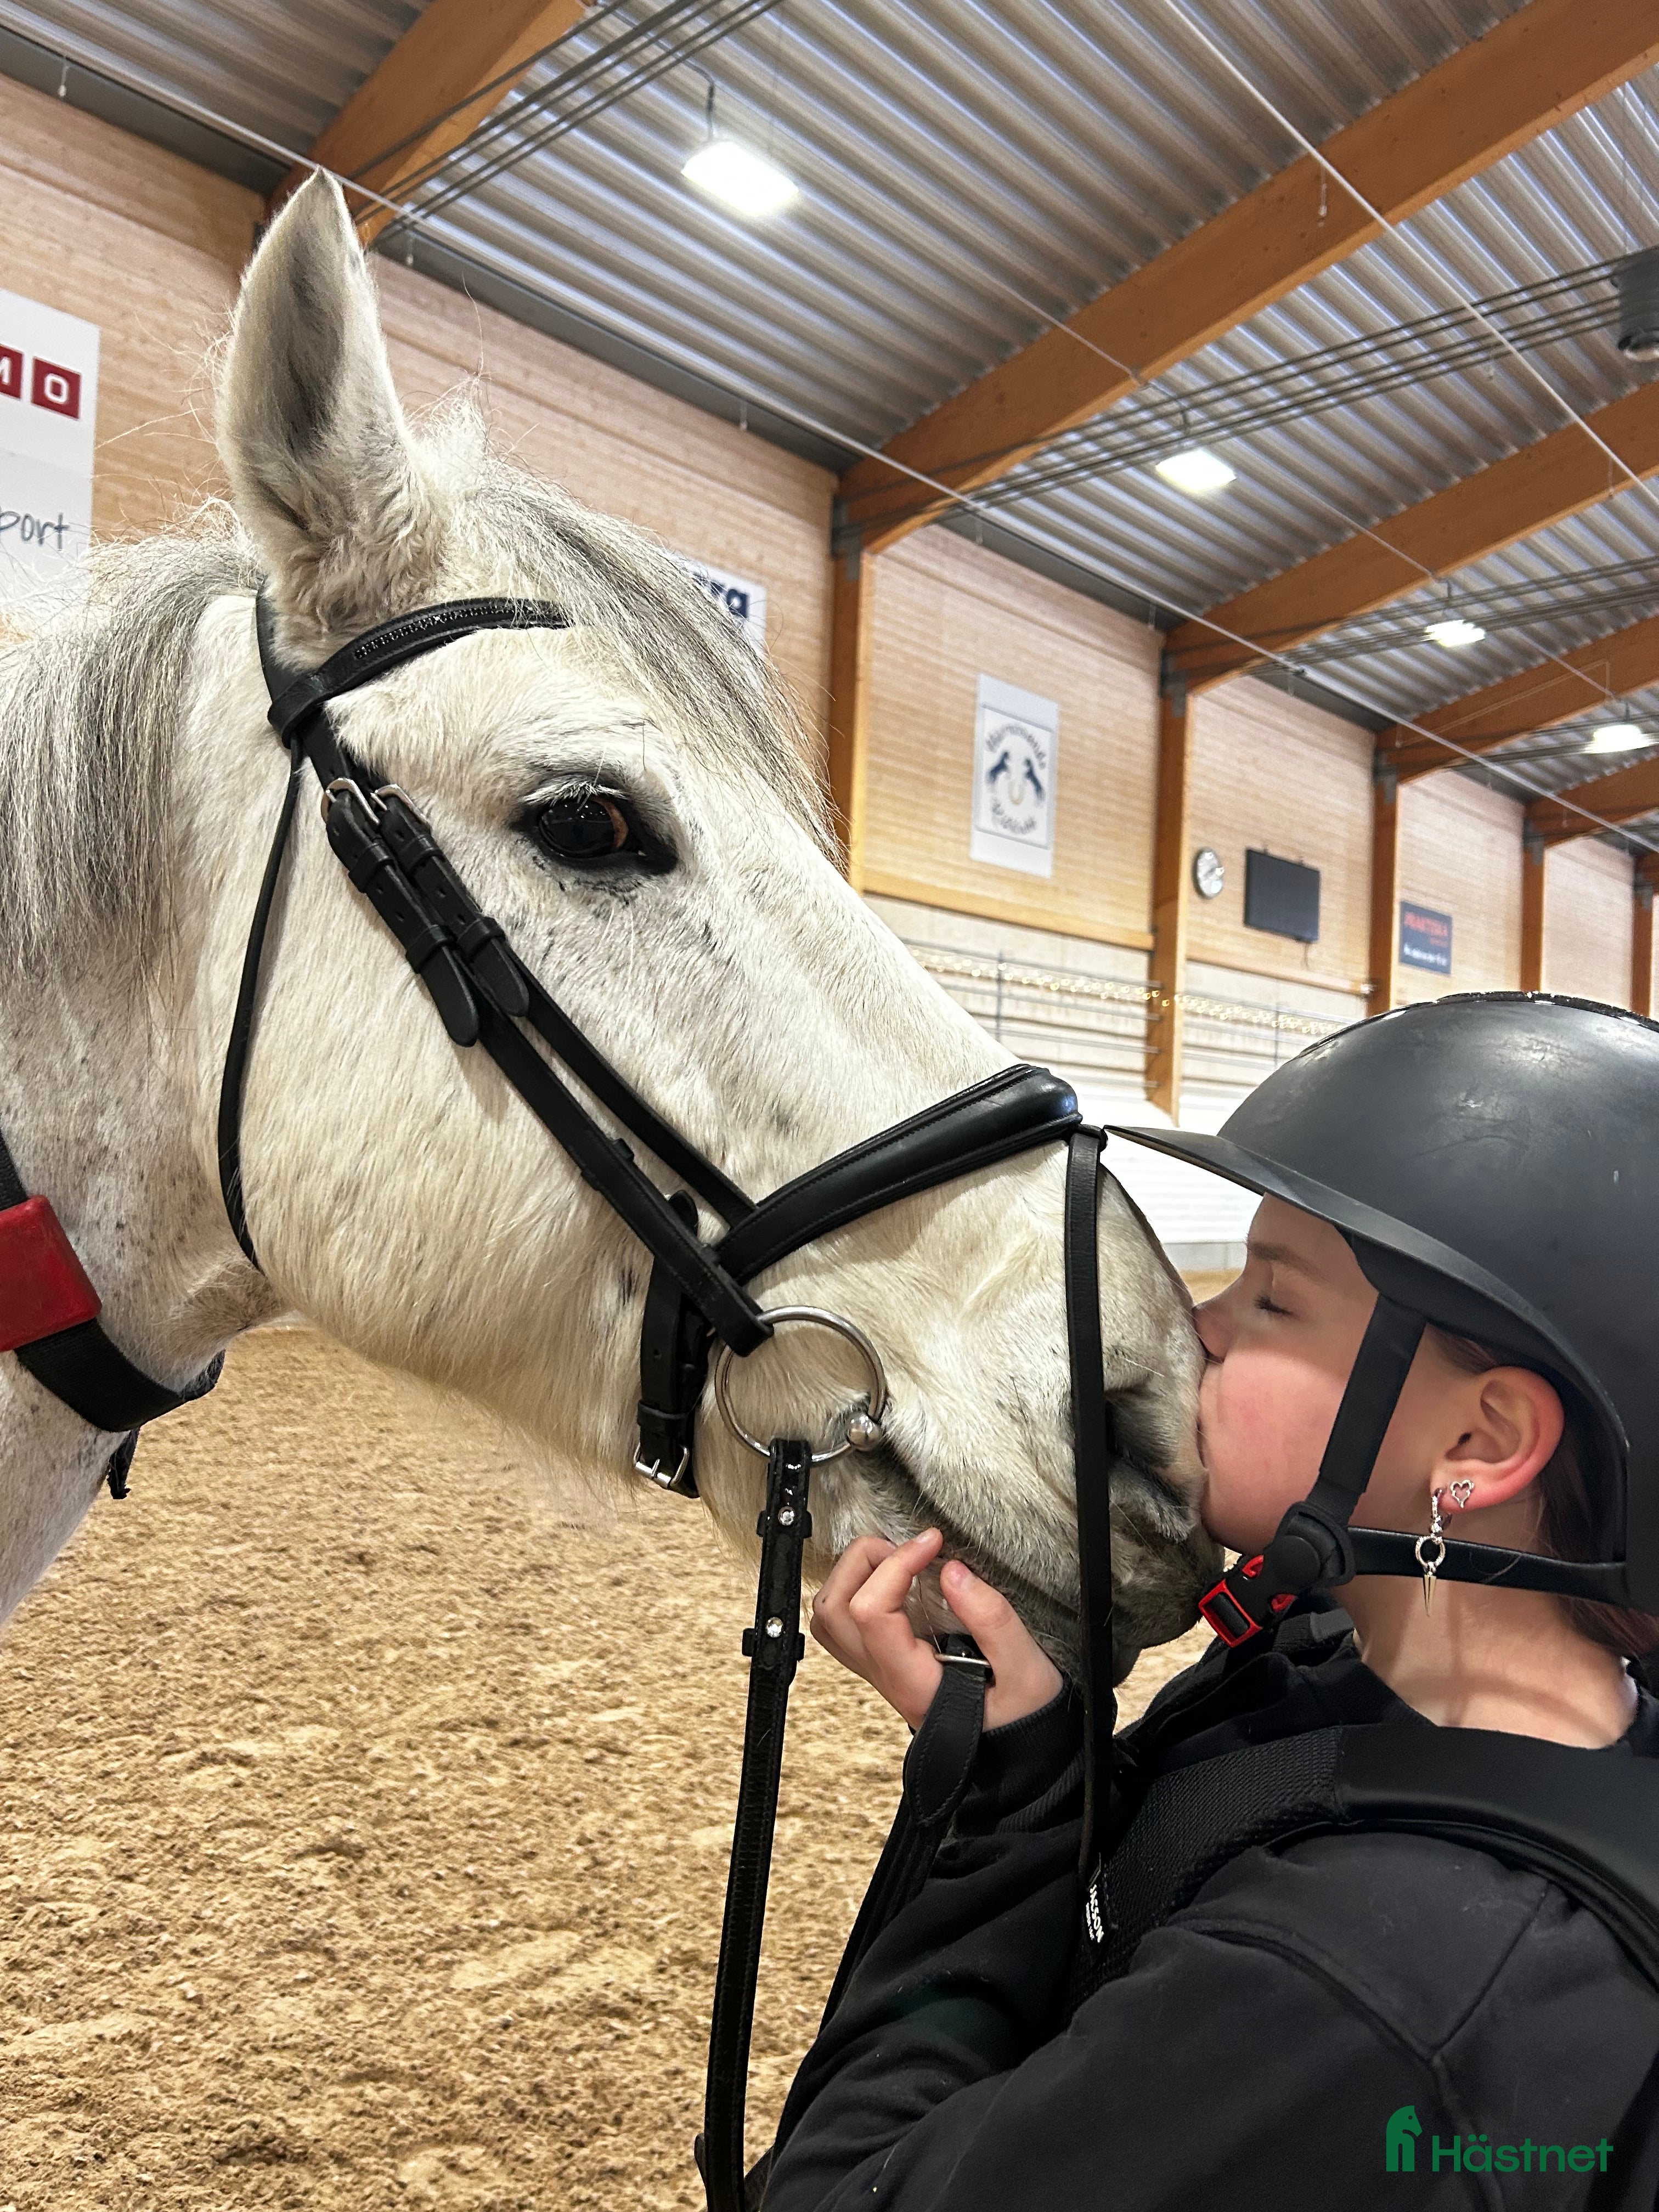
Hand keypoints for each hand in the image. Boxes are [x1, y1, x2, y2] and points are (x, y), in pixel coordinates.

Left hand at [809, 1527, 1062, 1731]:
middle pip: (835, 1608)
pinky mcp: (884, 1666)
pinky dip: (856, 1591)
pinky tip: (894, 1582)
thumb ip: (993, 1620)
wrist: (1014, 1760)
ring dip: (854, 1575)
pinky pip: (844, 1626)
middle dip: (865, 1560)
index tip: (932, 1544)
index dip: (897, 1565)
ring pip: (830, 1616)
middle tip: (912, 1549)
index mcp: (914, 1682)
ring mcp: (879, 1673)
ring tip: (899, 1560)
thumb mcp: (1027, 1673)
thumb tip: (953, 1571)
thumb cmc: (1020, 1721)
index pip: (871, 1612)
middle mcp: (886, 1677)